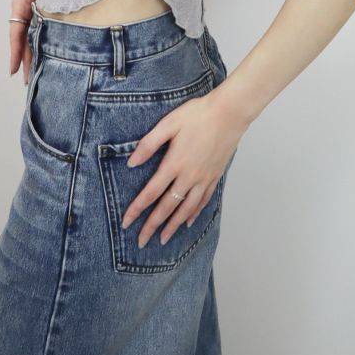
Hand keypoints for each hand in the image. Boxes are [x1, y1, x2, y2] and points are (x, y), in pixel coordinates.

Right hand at [9, 0, 43, 82]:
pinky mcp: (57, 3)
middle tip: (28, 79)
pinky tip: (50, 53)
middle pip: (26, 33)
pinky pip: (48, 25)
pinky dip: (47, 40)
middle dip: (26, 56)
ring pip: (36, 31)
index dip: (15, 50)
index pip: (17, 27)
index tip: (14, 69)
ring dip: (36, 51)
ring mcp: (45, 1)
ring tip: (37, 73)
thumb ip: (45, 9)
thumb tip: (41, 36)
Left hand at [120, 85, 247, 247]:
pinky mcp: (214, 176)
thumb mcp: (168, 123)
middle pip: (167, 207)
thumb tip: (131, 162)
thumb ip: (148, 144)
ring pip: (185, 209)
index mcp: (174, 163)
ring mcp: (203, 178)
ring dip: (172, 226)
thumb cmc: (197, 114)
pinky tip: (187, 222)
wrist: (229, 113)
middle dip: (152, 226)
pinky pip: (202, 201)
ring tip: (163, 239)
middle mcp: (188, 176)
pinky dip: (193, 214)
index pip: (151, 192)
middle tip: (140, 242)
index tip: (126, 222)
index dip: (137, 209)